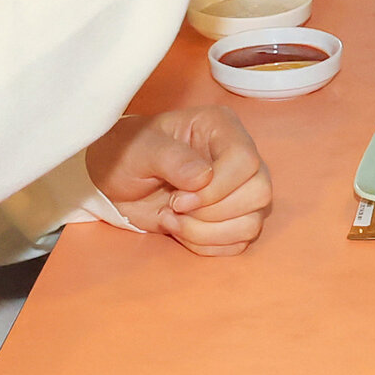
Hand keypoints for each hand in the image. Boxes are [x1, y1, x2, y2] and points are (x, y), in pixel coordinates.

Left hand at [85, 106, 273, 256]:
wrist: (115, 181)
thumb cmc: (127, 155)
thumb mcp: (139, 149)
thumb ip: (171, 159)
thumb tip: (203, 178)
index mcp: (222, 129)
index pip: (245, 160)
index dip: (216, 188)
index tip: (177, 199)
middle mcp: (239, 158)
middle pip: (259, 192)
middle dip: (212, 213)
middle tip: (174, 208)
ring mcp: (240, 189)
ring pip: (252, 221)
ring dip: (207, 232)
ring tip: (173, 221)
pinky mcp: (233, 218)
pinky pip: (239, 242)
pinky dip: (207, 245)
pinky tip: (181, 231)